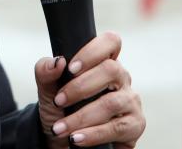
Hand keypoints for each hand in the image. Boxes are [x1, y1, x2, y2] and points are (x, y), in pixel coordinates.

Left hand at [35, 32, 144, 147]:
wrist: (66, 140)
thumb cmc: (62, 109)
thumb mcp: (49, 90)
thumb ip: (46, 72)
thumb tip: (58, 61)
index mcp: (104, 62)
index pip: (111, 41)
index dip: (92, 51)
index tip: (70, 68)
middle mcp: (122, 78)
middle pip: (111, 70)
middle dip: (80, 87)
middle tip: (58, 101)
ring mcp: (131, 101)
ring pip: (112, 102)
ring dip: (81, 117)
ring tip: (60, 128)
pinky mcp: (135, 125)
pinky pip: (116, 128)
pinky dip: (93, 134)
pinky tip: (76, 138)